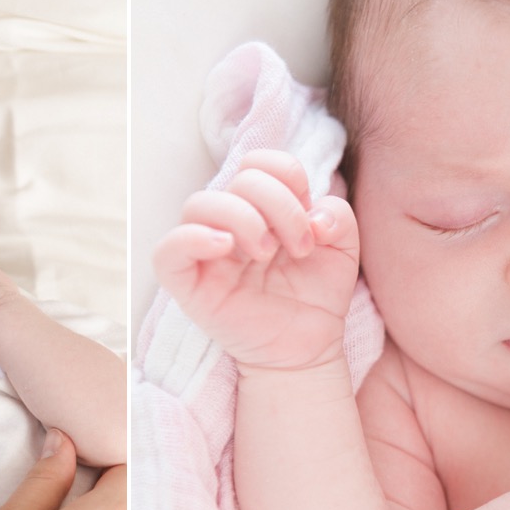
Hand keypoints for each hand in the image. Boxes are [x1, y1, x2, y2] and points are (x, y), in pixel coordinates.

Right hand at [152, 150, 358, 371]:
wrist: (308, 347)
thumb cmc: (317, 295)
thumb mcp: (343, 250)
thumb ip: (339, 218)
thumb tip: (317, 213)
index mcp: (261, 206)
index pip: (259, 162)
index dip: (287, 176)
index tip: (312, 220)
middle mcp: (229, 222)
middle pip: (238, 179)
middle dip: (278, 205)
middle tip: (299, 247)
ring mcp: (205, 252)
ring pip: (198, 203)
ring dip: (241, 218)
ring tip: (267, 252)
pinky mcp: (187, 285)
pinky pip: (166, 252)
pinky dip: (190, 239)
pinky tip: (225, 247)